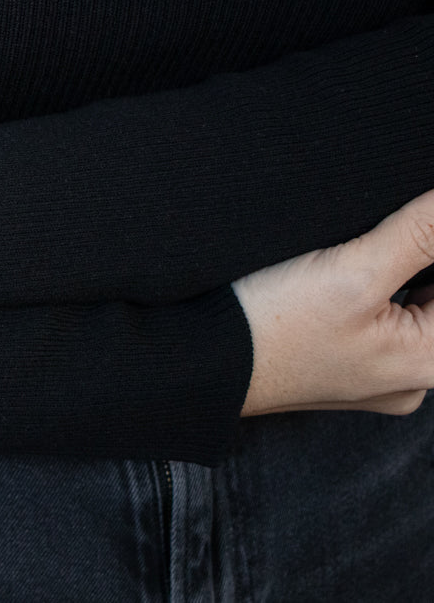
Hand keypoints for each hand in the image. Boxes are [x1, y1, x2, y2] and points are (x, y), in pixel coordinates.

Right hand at [236, 188, 433, 415]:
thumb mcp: (352, 273)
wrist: (193, 360)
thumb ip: (420, 234)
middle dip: (419, 256)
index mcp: (429, 364)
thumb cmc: (269, 329)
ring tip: (353, 249)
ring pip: (410, 304)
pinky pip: (376, 315)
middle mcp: (408, 377)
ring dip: (398, 267)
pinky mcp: (338, 361)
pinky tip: (342, 263)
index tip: (411, 225)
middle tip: (383, 232)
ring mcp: (372, 373)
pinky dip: (371, 284)